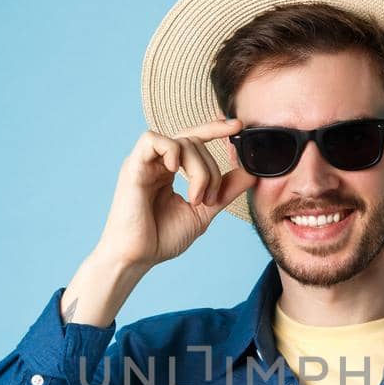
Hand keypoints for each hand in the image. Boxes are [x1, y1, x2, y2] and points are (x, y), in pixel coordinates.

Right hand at [94, 118, 254, 270]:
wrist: (137, 258)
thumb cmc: (161, 238)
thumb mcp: (203, 212)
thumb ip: (224, 191)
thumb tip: (251, 173)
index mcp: (169, 171)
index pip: (194, 140)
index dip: (215, 129)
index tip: (238, 126)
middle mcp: (156, 163)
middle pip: (194, 142)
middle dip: (211, 170)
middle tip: (209, 200)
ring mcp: (144, 163)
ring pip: (181, 142)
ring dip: (198, 170)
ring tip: (195, 199)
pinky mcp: (133, 167)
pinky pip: (152, 140)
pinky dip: (171, 150)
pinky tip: (175, 170)